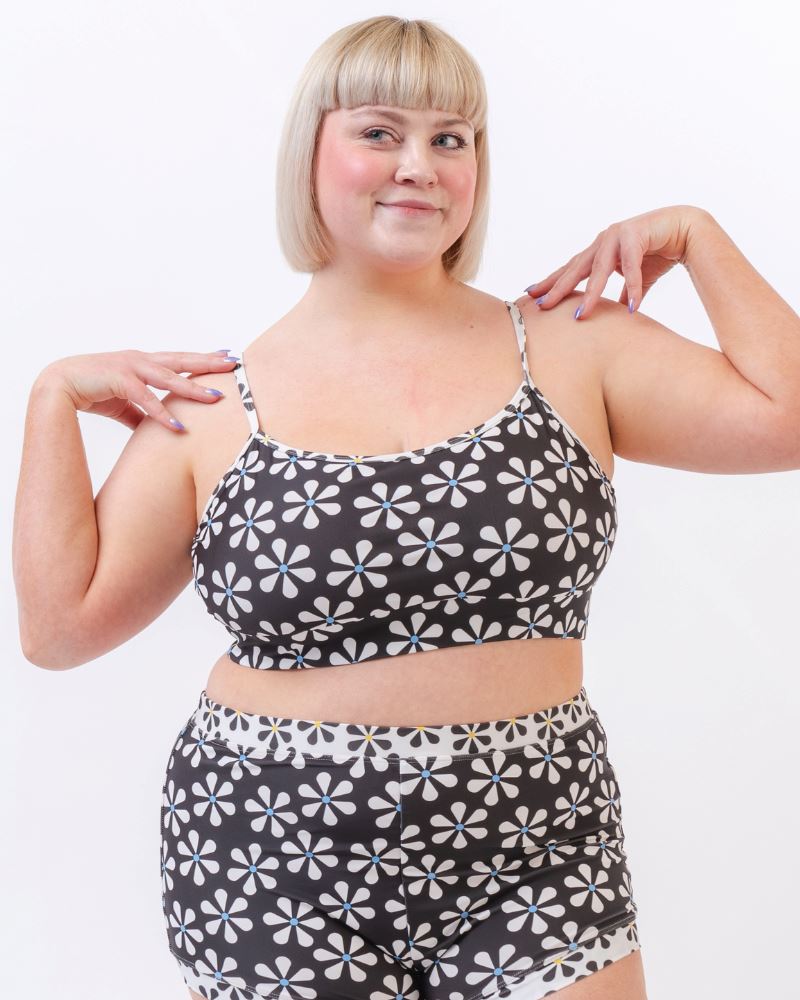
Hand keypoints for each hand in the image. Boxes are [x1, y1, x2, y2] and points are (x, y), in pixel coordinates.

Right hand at [36, 349, 238, 431]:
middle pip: (182, 360)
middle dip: (208, 362)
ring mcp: (130, 367)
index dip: (203, 359)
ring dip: (193, 388)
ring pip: (169, 377)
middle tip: (233, 362)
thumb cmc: (91, 391)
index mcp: (143, 362)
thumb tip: (159, 429)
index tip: (225, 358)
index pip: (180, 359)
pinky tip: (179, 426)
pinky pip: (146, 399)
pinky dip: (162, 413)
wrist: (57, 386)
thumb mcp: (124, 404)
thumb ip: (142, 413)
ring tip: (215, 398)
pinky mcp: (119, 380)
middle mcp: (140, 360)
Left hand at [525, 204, 705, 319]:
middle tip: (541, 306)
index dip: (552, 282)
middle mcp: (603, 241)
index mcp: (599, 250)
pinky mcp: (636, 234)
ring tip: (580, 315)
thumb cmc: (659, 251)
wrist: (687, 230)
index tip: (532, 296)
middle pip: (575, 269)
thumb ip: (624, 292)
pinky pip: (631, 265)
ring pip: (599, 269)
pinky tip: (631, 307)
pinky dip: (633, 286)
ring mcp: (617, 235)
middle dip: (558, 288)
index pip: (570, 269)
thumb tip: (618, 312)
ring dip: (590, 294)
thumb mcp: (637, 277)